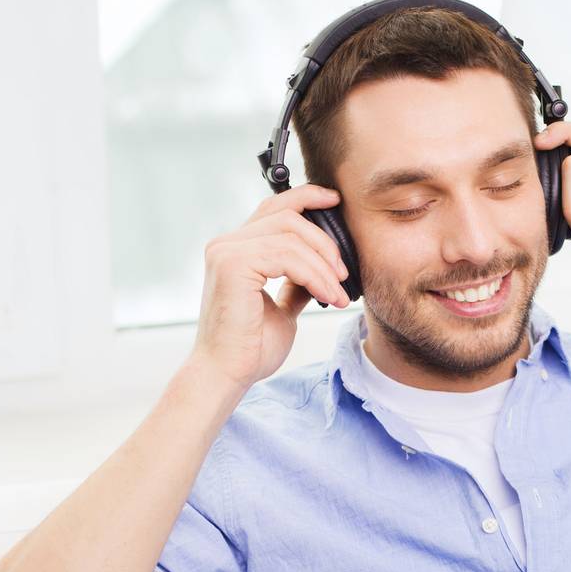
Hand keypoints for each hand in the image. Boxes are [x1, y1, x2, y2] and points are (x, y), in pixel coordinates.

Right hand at [191, 184, 351, 389]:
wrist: (228, 374)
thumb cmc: (250, 348)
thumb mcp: (282, 308)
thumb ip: (295, 283)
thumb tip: (319, 269)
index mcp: (235, 249)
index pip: (273, 208)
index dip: (306, 198)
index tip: (336, 202)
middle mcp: (226, 244)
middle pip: (287, 216)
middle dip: (324, 241)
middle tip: (344, 273)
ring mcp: (226, 251)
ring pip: (291, 235)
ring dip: (323, 264)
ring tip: (338, 292)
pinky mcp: (232, 264)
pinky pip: (287, 255)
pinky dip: (314, 274)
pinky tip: (327, 296)